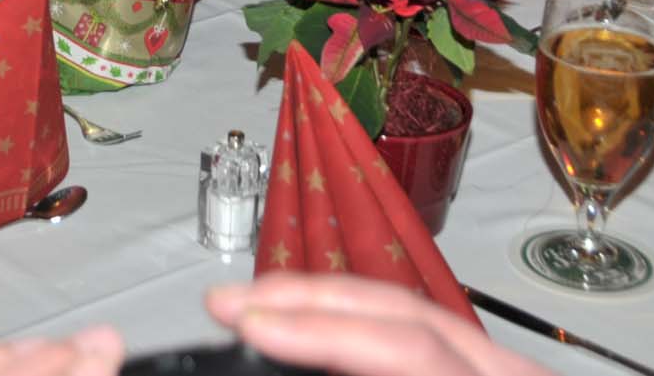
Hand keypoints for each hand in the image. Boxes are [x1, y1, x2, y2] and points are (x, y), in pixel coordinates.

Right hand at [207, 275, 558, 375]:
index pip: (411, 352)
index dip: (324, 332)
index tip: (251, 326)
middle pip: (407, 315)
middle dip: (309, 301)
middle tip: (229, 305)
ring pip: (415, 323)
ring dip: (329, 310)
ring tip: (259, 312)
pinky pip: (425, 347)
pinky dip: (360, 335)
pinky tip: (315, 340)